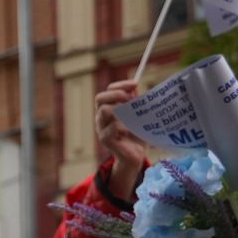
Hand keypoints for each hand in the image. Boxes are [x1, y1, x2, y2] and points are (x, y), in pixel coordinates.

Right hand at [94, 80, 144, 196]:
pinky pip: (110, 128)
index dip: (120, 85)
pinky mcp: (105, 140)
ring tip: (130, 116)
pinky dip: (120, 127)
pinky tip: (128, 131)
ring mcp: (102, 128)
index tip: (135, 84)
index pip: (108, 91)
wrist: (136, 154)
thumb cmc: (137, 132)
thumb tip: (135, 87)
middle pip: (100, 98)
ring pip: (103, 111)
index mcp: (109, 108)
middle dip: (116, 94)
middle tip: (130, 98)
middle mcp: (102, 117)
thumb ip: (135, 101)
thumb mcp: (138, 114)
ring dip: (119, 110)